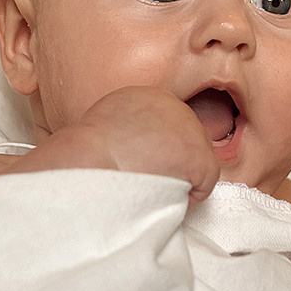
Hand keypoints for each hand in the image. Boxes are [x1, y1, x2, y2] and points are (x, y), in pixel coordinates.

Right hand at [52, 87, 220, 199]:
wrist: (92, 161)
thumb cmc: (87, 152)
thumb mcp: (106, 124)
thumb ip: (128, 128)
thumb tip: (133, 148)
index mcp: (148, 96)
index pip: (168, 123)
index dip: (158, 147)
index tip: (144, 161)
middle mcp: (175, 106)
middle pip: (186, 138)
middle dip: (172, 159)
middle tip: (149, 176)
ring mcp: (191, 130)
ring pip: (196, 161)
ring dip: (179, 176)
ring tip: (154, 185)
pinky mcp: (200, 157)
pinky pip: (203, 183)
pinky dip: (189, 195)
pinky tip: (166, 195)